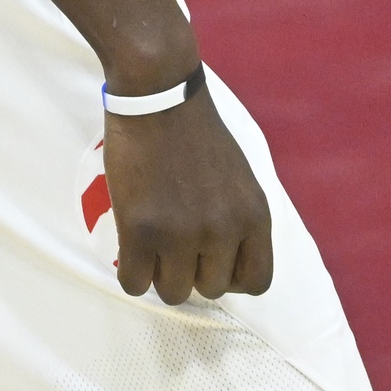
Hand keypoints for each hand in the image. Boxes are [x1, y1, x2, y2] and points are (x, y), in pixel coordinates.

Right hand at [103, 75, 274, 303]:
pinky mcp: (141, 232)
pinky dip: (132, 273)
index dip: (233, 277)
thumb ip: (239, 220)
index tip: (214, 261)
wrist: (159, 97)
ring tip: (154, 243)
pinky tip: (132, 247)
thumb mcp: (240, 179)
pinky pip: (135, 284)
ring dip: (161, 274)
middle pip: (212, 290)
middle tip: (177, 243)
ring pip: (174, 293)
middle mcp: (224, 230)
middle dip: (194, 272)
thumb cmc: (197, 134)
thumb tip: (229, 263)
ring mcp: (182, 234)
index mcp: (255, 215)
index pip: (257, 281)